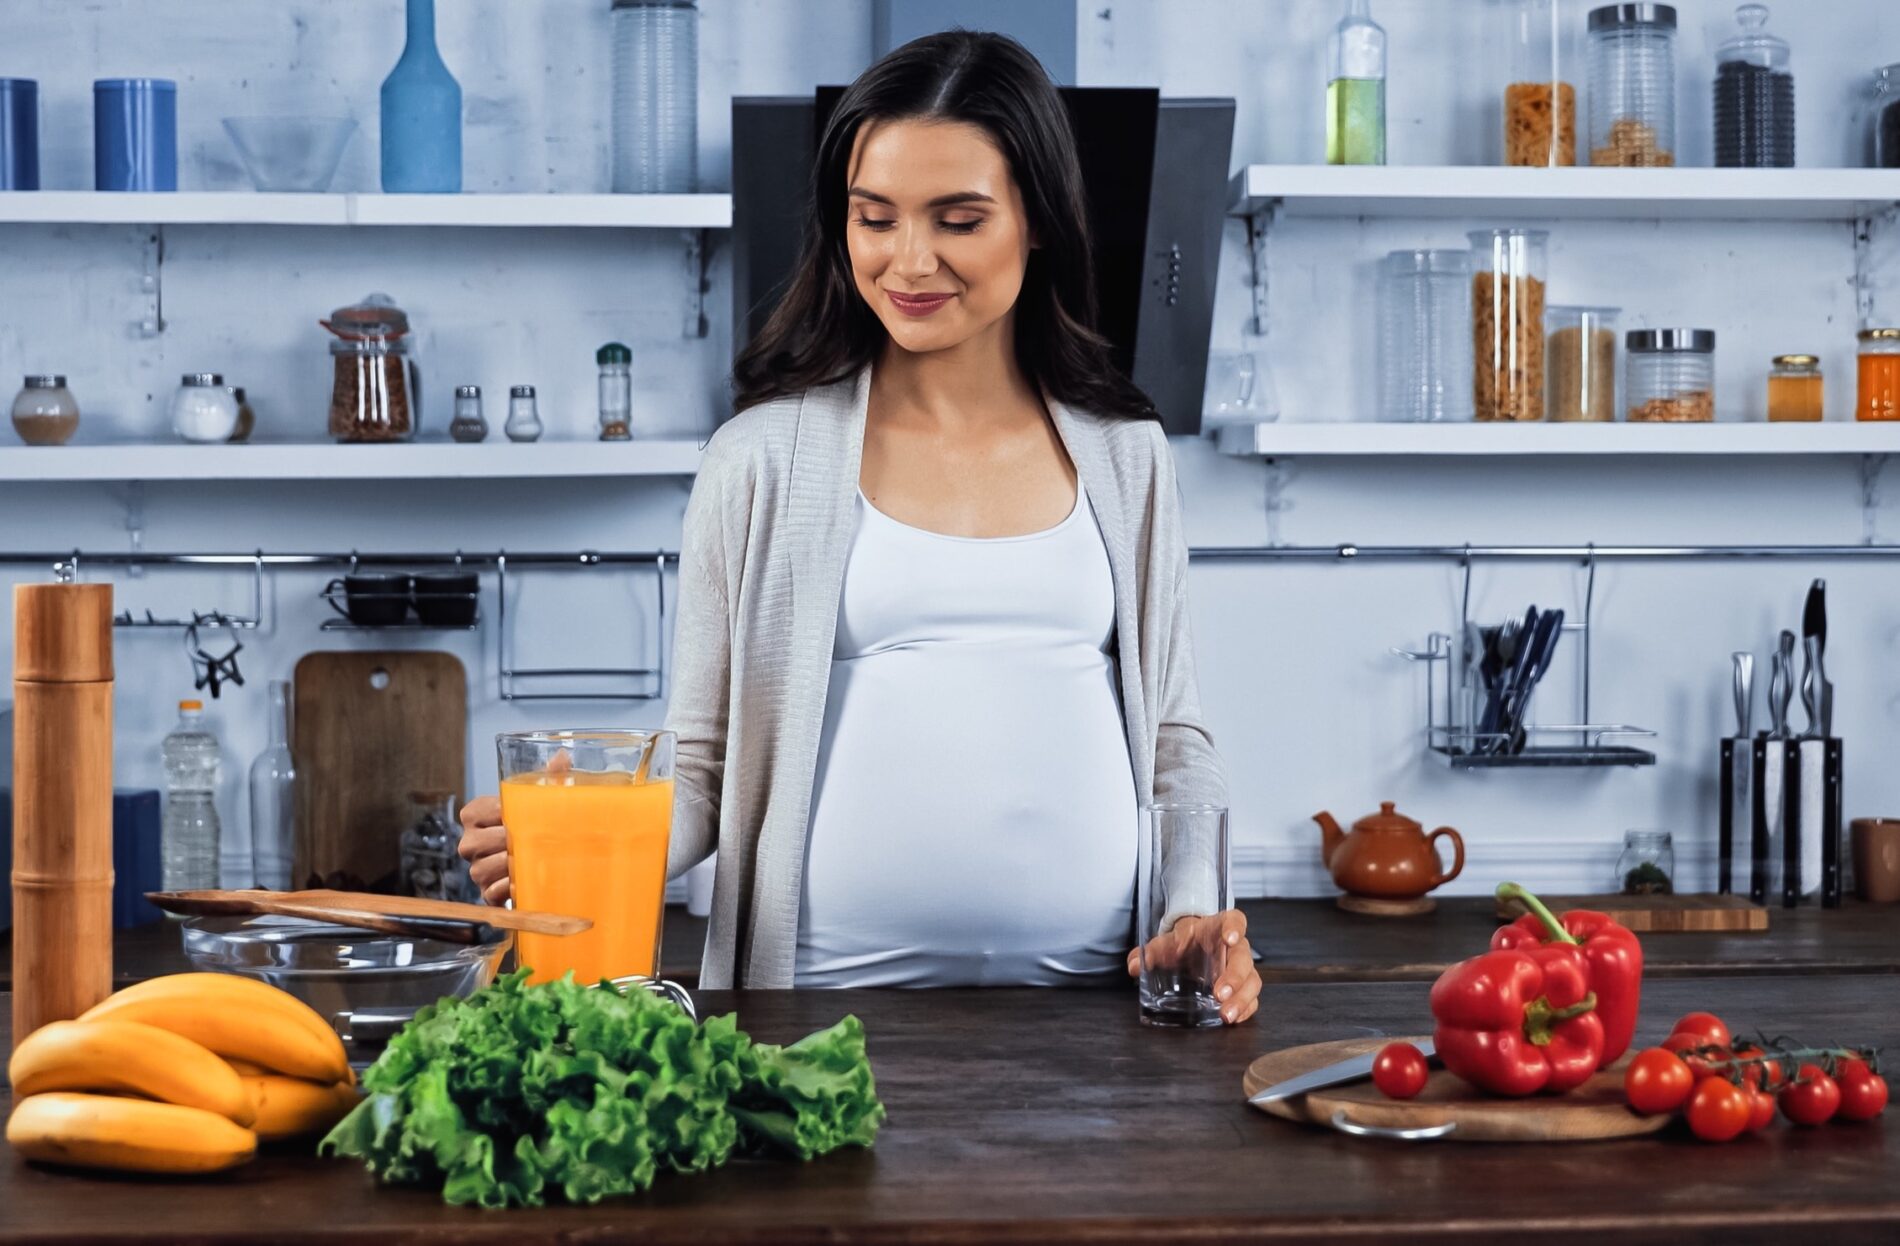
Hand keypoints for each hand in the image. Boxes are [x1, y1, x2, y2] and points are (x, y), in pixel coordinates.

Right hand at [460, 751, 571, 905]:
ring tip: (532, 860)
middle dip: (510, 841)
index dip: (506, 815)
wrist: (537, 860)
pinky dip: (509, 887)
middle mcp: (468, 842)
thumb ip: (549, 777)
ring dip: (510, 865)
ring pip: (484, 868)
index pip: (481, 812)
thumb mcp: (539, 798)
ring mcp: (476, 869)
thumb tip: (563, 755)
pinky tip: (525, 881)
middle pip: (480, 843)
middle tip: (535, 839)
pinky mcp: (486, 894)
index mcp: (474, 814)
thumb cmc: (534, 823)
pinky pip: (491, 892)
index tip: (526, 816)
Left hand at [1125, 908, 1259, 1024]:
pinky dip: (1245, 1010)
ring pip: (1252, 982)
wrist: (1191, 947)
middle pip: (1243, 958)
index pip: (1234, 920)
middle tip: (1220, 994)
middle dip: (1235, 977)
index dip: (1235, 928)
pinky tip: (1234, 1019)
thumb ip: (1149, 952)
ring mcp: (1242, 969)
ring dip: (1241, 999)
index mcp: (1218, 928)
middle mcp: (1235, 948)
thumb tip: (1133, 965)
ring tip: (1226, 1014)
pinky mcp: (1242, 988)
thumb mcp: (1166, 943)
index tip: (1230, 938)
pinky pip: (1251, 999)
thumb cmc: (1184, 943)